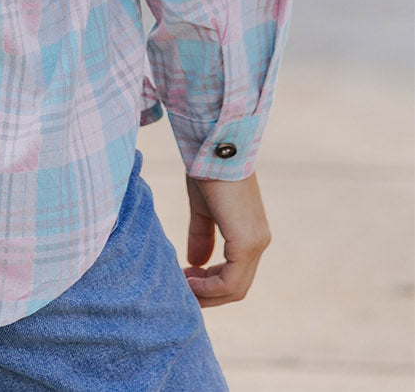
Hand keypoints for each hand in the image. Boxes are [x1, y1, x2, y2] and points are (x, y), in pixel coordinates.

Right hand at [183, 171, 270, 306]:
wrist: (215, 146)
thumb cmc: (207, 169)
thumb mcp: (203, 208)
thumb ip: (202, 235)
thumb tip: (196, 262)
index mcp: (250, 232)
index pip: (235, 273)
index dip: (209, 283)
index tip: (184, 279)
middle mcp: (259, 241)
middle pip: (236, 287)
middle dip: (208, 293)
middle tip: (181, 290)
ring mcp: (255, 243)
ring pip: (235, 288)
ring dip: (207, 293)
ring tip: (182, 286)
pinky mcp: (246, 243)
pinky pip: (230, 281)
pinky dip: (209, 287)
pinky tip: (190, 281)